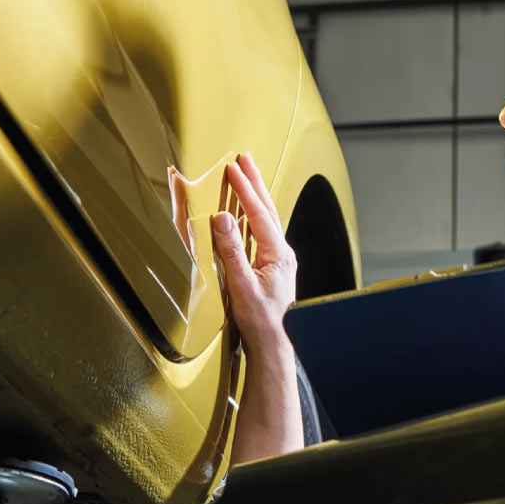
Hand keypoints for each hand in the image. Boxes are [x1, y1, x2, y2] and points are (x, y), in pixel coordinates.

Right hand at [211, 152, 296, 357]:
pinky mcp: (272, 266)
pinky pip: (263, 230)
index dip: (244, 189)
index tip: (232, 167)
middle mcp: (282, 253)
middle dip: (254, 182)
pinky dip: (254, 213)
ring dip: (255, 194)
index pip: (259, 213)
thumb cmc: (260, 321)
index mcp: (278, 254)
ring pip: (267, 218)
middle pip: (268, 209)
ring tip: (246, 174)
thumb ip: (231, 251)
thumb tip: (223, 218)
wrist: (274, 345)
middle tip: (243, 157)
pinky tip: (247, 210)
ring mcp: (279, 259)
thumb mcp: (241, 286)